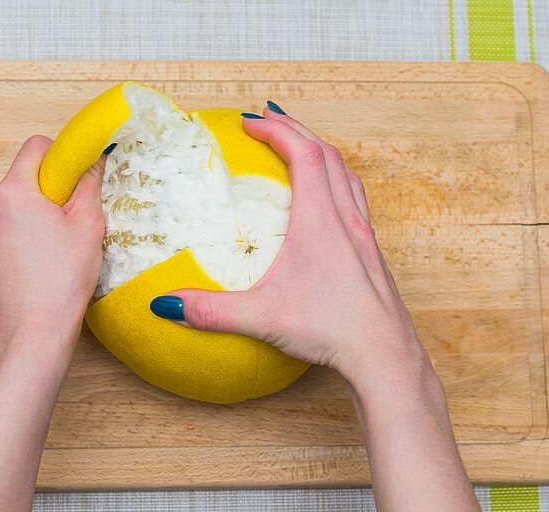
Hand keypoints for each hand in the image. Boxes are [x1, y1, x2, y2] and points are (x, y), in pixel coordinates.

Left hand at [0, 135, 105, 360]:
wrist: (32, 336)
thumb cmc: (61, 284)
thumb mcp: (88, 227)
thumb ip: (89, 185)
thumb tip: (93, 160)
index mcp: (12, 193)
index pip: (36, 148)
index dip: (61, 158)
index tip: (76, 178)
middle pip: (22, 182)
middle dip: (46, 196)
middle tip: (67, 227)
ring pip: (9, 210)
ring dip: (29, 220)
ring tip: (50, 253)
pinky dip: (15, 241)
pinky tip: (33, 266)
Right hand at [159, 107, 428, 388]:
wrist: (383, 354)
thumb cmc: (330, 329)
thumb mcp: (261, 318)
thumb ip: (210, 311)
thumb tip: (164, 306)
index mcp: (319, 219)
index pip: (302, 153)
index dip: (276, 129)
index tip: (250, 120)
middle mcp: (346, 218)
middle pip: (327, 153)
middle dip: (296, 129)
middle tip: (268, 120)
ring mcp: (364, 234)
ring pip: (346, 174)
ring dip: (321, 152)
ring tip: (300, 146)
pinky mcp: (372, 253)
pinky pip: (355, 199)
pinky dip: (337, 182)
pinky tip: (326, 201)